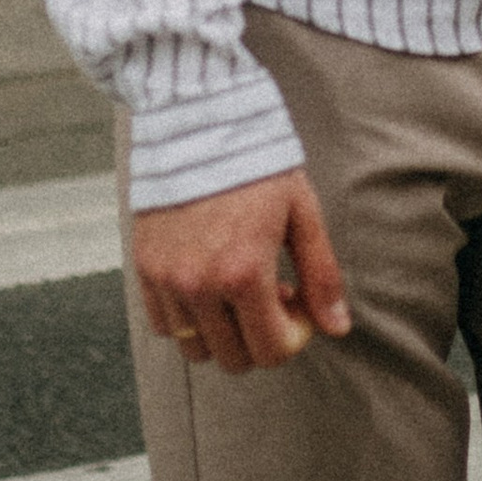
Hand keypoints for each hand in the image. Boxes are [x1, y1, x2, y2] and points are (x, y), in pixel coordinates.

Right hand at [131, 169, 351, 375]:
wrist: (200, 121)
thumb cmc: (257, 162)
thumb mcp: (302, 211)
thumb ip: (321, 274)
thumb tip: (337, 327)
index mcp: (244, 272)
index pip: (272, 350)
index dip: (295, 336)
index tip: (298, 304)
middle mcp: (200, 285)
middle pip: (235, 359)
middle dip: (261, 336)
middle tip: (272, 294)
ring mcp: (167, 280)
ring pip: (197, 349)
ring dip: (224, 332)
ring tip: (238, 288)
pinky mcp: (145, 269)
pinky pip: (165, 325)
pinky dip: (188, 319)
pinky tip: (209, 283)